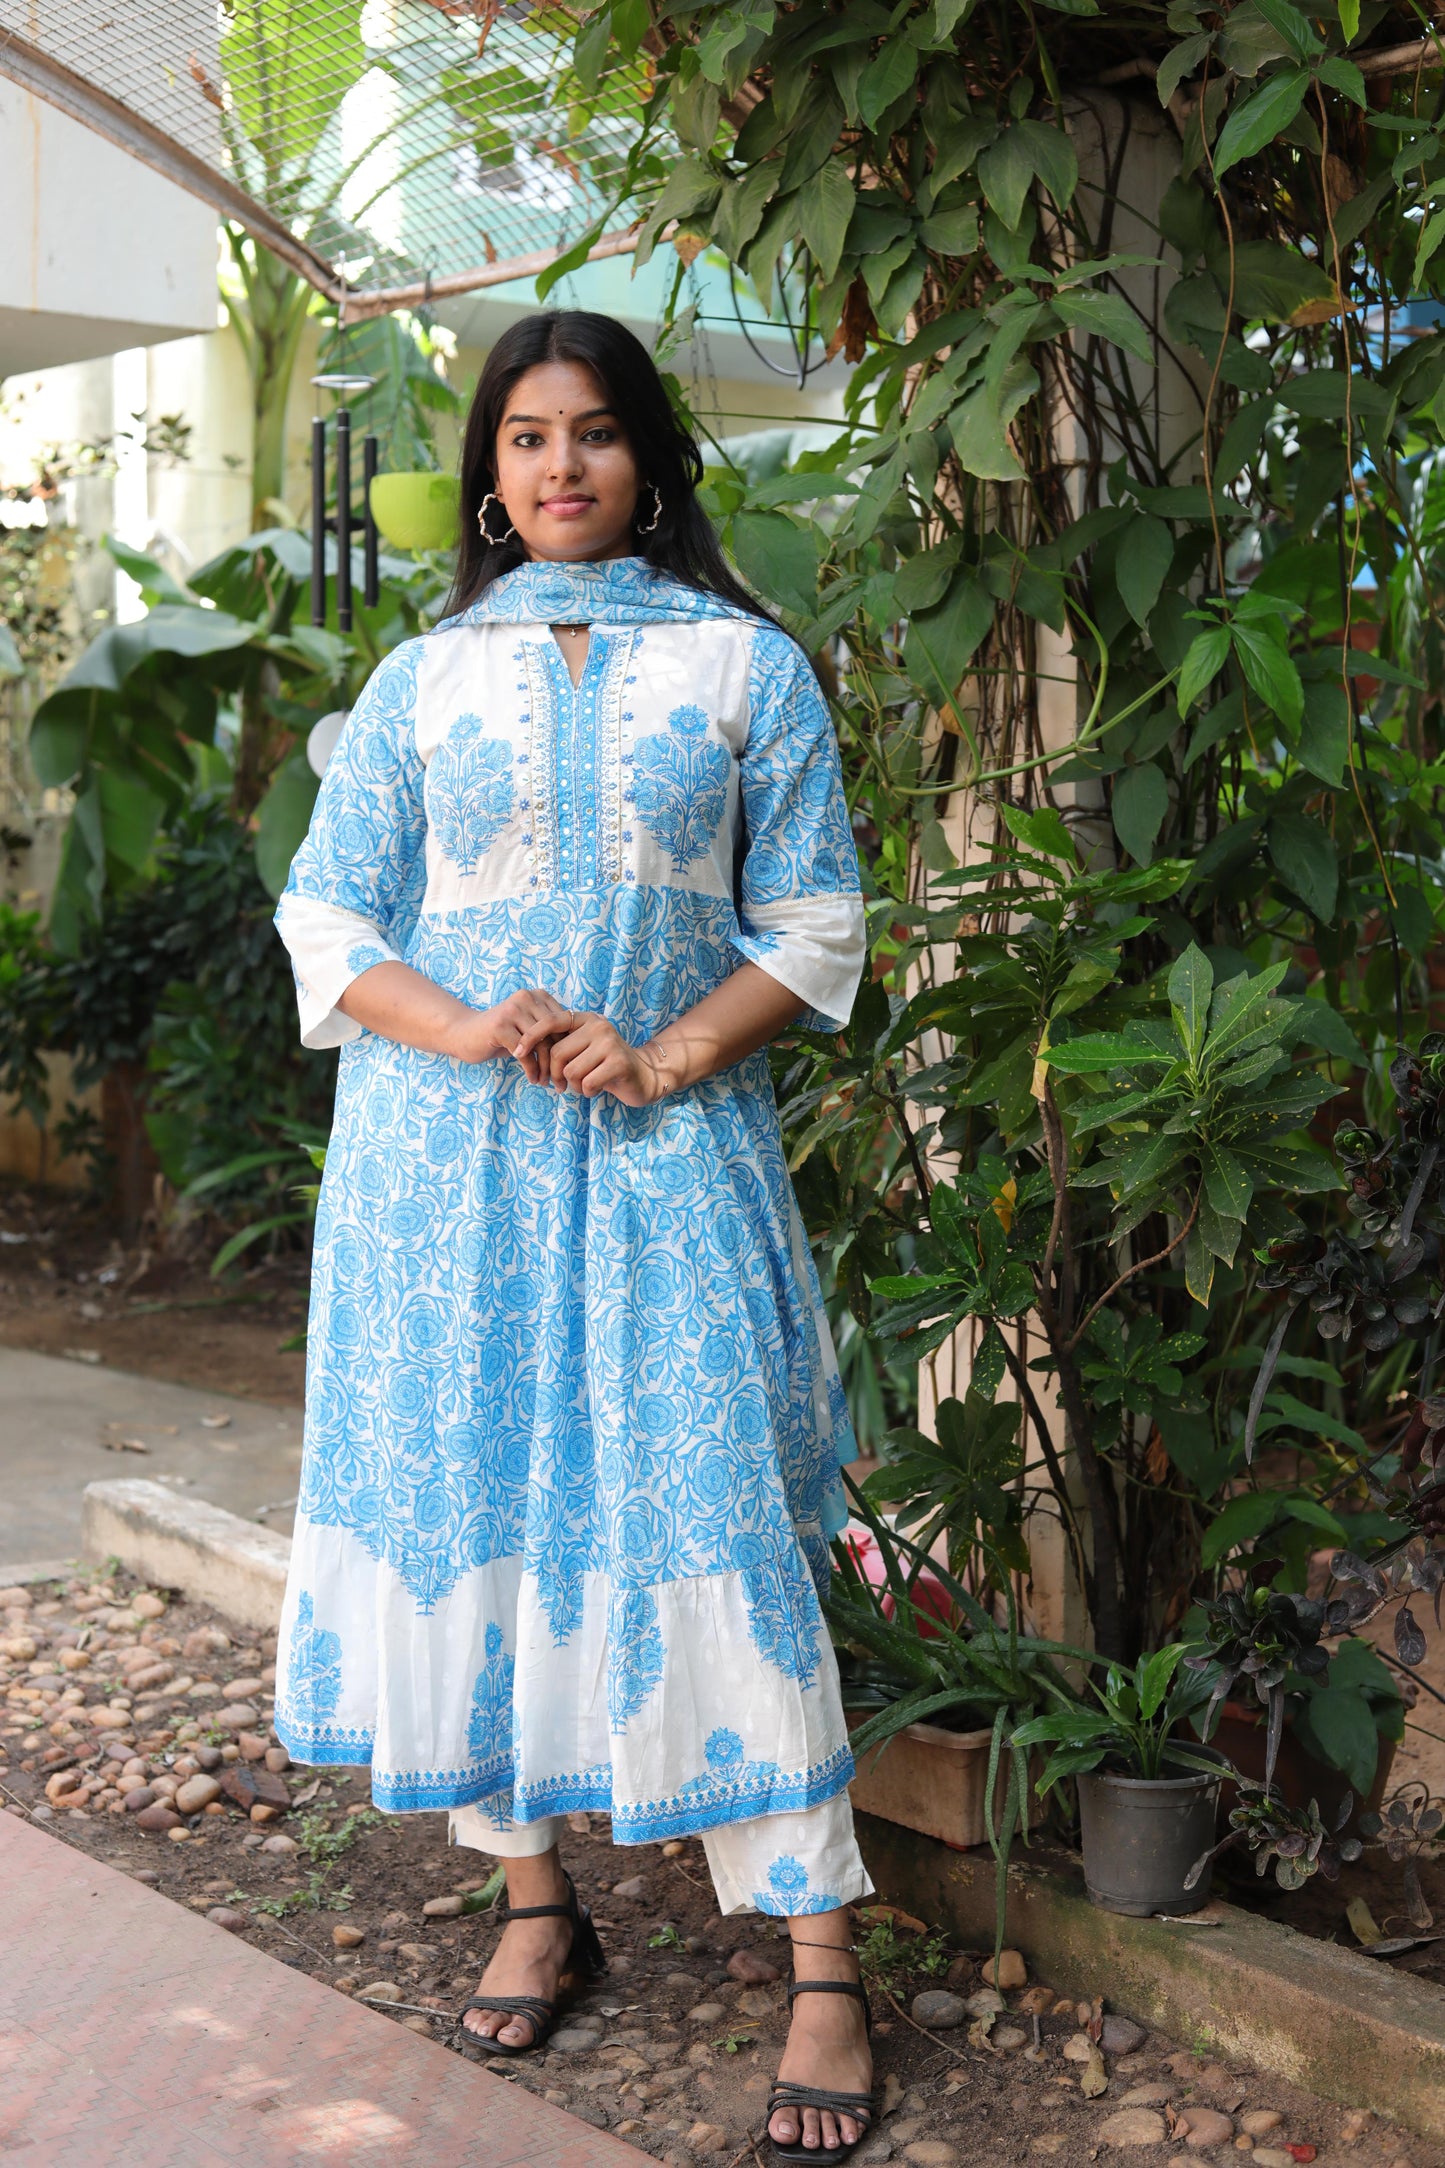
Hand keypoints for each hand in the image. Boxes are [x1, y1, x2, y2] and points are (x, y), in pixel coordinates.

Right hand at [453, 988, 573, 1080]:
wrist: (464, 1034)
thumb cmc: (501, 1034)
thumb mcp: (528, 1029)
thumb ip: (549, 1032)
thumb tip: (579, 1049)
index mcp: (537, 995)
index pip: (563, 1023)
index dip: (568, 1047)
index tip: (570, 1068)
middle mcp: (526, 998)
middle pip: (554, 1033)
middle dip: (559, 1061)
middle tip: (561, 1082)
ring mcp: (512, 1010)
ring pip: (541, 1044)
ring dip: (545, 1068)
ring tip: (546, 1083)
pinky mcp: (500, 1026)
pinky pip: (525, 1053)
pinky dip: (531, 1069)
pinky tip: (532, 1079)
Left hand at [517, 1008, 667, 1105]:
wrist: (644, 1077)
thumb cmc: (606, 1065)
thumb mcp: (584, 1049)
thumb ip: (563, 1044)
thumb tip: (526, 1048)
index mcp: (587, 1019)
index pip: (552, 1022)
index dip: (531, 1036)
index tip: (516, 1051)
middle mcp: (598, 1026)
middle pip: (557, 1053)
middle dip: (555, 1075)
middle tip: (562, 1085)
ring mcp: (610, 1043)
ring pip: (570, 1071)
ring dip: (573, 1086)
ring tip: (585, 1085)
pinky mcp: (618, 1063)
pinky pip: (586, 1083)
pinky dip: (587, 1092)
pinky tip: (597, 1088)